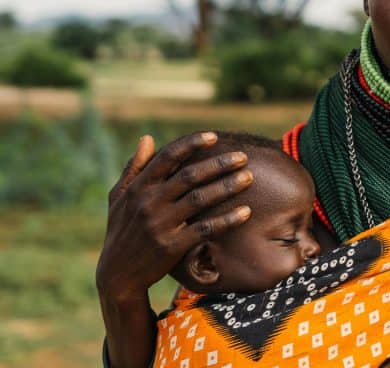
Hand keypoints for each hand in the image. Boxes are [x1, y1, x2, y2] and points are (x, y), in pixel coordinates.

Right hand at [96, 132, 253, 300]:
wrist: (117, 276)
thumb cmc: (121, 231)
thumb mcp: (119, 198)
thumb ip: (133, 168)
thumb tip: (147, 138)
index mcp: (138, 188)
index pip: (167, 157)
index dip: (190, 144)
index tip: (213, 136)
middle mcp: (149, 203)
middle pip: (190, 176)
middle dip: (219, 164)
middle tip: (243, 157)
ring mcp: (160, 225)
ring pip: (200, 199)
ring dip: (228, 187)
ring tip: (249, 178)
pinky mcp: (172, 246)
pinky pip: (205, 229)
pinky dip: (227, 220)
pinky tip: (246, 212)